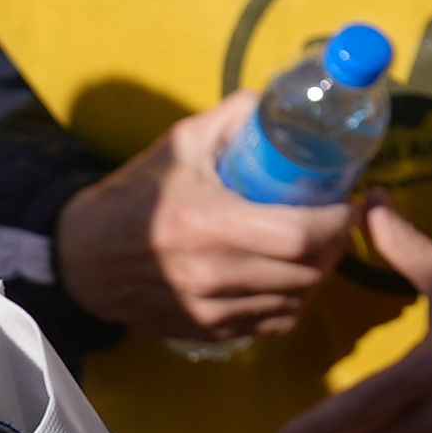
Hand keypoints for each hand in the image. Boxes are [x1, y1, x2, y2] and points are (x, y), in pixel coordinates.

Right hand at [54, 95, 355, 345]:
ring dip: (317, 274)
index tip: (348, 202)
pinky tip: (288, 276)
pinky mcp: (206, 333)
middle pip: (305, 272)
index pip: (300, 235)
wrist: (83, 257)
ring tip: (317, 246)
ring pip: (295, 301)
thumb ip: (235, 117)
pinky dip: (292, 301)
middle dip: (334, 245)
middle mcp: (210, 275)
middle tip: (337, 220)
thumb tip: (286, 99)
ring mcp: (208, 311)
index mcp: (207, 223)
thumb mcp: (181, 144)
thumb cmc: (137, 194)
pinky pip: (272, 324)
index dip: (337, 222)